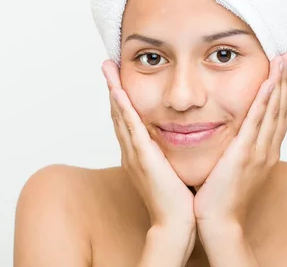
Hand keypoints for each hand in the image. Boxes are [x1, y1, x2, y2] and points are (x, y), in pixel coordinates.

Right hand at [101, 60, 195, 233]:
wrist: (175, 221)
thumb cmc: (177, 198)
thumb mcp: (169, 168)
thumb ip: (168, 152)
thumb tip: (178, 137)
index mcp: (138, 153)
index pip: (127, 120)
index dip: (121, 98)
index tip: (119, 78)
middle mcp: (131, 150)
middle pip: (118, 113)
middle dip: (112, 88)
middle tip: (108, 65)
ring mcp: (134, 152)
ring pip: (120, 115)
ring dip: (113, 90)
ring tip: (108, 68)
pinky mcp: (142, 156)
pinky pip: (130, 127)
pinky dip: (123, 107)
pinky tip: (119, 91)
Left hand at [193, 53, 286, 227]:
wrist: (219, 219)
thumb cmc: (222, 195)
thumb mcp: (236, 166)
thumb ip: (239, 147)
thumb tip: (235, 133)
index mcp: (266, 151)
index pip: (279, 115)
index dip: (284, 92)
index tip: (284, 71)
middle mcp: (268, 149)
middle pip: (282, 108)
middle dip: (286, 81)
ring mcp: (260, 150)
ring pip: (275, 110)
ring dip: (280, 83)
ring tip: (283, 61)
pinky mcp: (246, 153)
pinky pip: (258, 121)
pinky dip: (265, 100)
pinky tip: (268, 82)